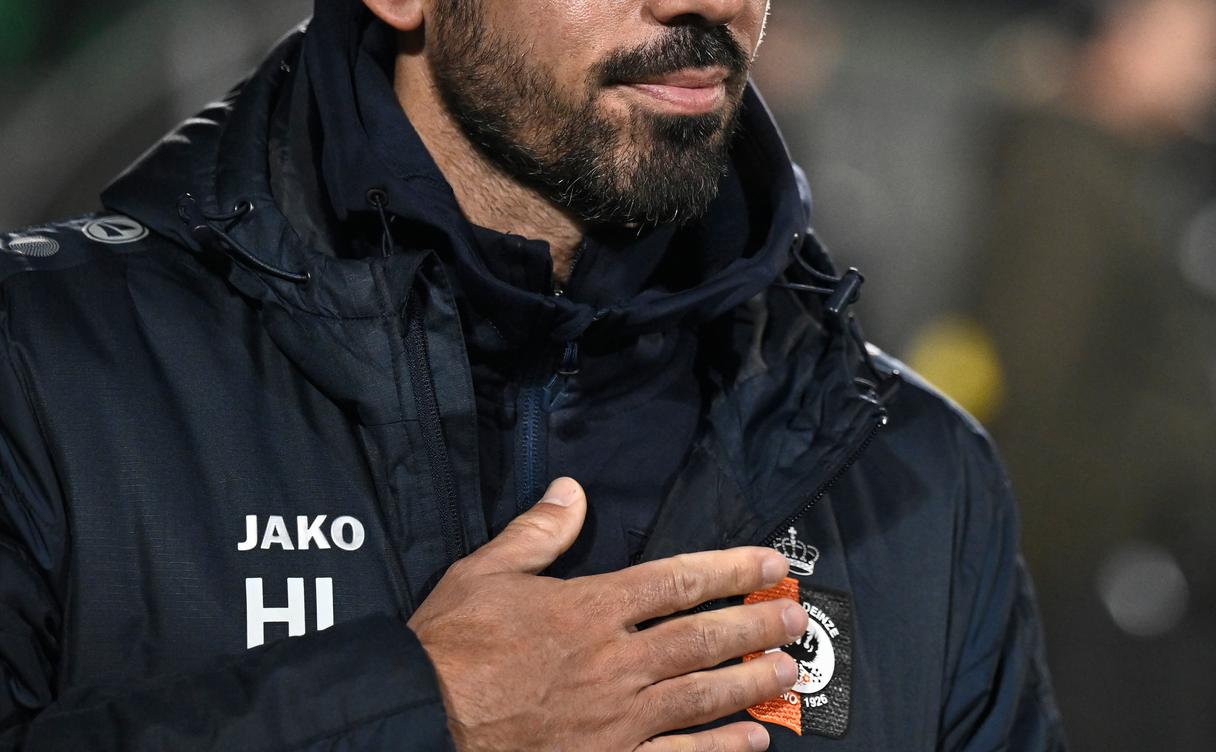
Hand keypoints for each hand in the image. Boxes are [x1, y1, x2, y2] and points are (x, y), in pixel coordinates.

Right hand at [407, 477, 804, 751]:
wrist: (419, 720)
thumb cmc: (449, 647)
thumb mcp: (485, 572)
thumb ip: (537, 532)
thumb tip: (572, 490)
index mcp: (590, 608)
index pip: (677, 581)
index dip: (730, 569)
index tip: (769, 563)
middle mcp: (615, 662)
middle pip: (702, 639)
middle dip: (755, 626)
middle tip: (796, 619)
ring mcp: (615, 720)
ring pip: (699, 696)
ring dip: (749, 683)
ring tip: (786, 670)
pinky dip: (718, 750)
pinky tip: (752, 740)